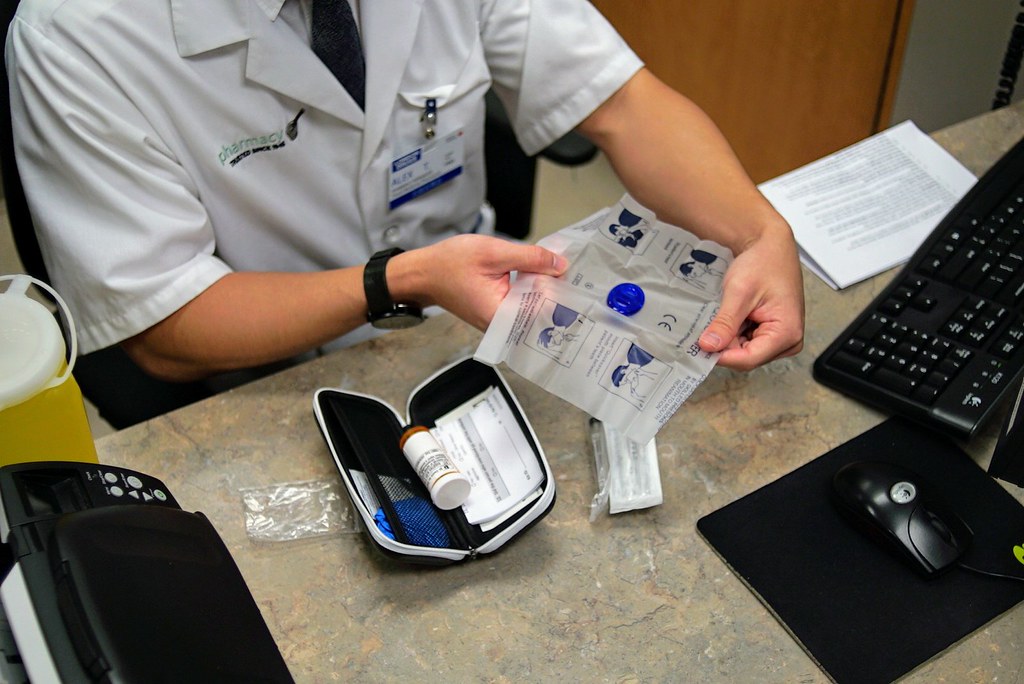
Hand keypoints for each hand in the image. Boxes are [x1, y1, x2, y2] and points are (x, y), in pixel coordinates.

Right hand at [392, 234, 568, 329]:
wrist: (423, 272)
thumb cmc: (449, 264)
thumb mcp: (494, 253)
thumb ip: (530, 259)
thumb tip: (560, 264)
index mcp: (501, 316)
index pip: (544, 312)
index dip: (562, 294)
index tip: (577, 278)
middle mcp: (502, 326)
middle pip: (541, 311)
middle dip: (556, 289)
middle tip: (572, 268)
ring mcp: (500, 321)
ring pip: (533, 306)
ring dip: (544, 287)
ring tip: (559, 267)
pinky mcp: (498, 313)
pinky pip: (522, 303)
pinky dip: (530, 288)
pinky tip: (539, 272)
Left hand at [698, 224, 804, 370]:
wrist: (771, 246)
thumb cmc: (763, 263)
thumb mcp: (739, 293)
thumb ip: (725, 323)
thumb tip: (708, 347)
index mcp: (787, 333)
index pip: (748, 359)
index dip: (721, 355)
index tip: (699, 347)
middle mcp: (789, 341)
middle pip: (746, 357)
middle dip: (725, 344)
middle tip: (706, 327)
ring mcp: (782, 338)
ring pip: (744, 351)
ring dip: (729, 337)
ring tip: (724, 315)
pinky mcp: (773, 333)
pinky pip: (748, 342)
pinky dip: (734, 333)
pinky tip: (731, 317)